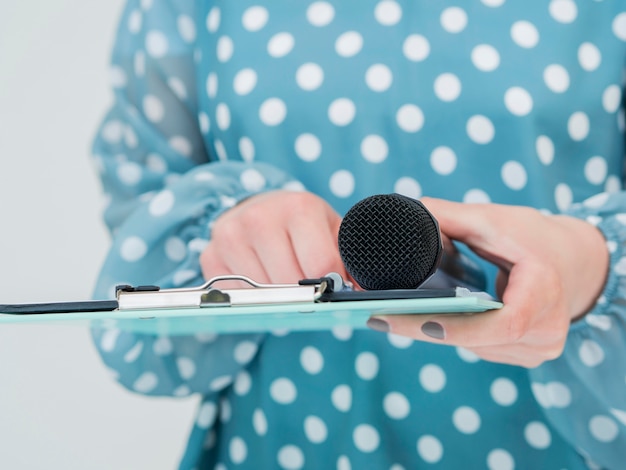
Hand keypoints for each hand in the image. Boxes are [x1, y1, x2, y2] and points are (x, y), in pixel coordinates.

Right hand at [200, 190, 350, 286]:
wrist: (261, 209)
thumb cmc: (303, 225)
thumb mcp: (331, 231)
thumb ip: (351, 259)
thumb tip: (367, 293)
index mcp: (298, 207)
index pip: (321, 266)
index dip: (332, 287)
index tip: (335, 290)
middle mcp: (259, 217)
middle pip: (291, 284)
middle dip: (305, 294)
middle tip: (310, 289)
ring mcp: (230, 236)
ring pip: (264, 294)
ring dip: (279, 298)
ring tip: (286, 281)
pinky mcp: (210, 255)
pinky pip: (239, 297)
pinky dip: (254, 299)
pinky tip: (262, 281)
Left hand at [369, 197, 609, 367]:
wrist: (574, 262)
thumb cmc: (535, 237)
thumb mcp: (494, 220)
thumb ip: (450, 217)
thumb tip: (407, 212)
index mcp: (545, 291)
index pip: (504, 322)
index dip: (459, 327)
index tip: (416, 319)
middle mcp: (547, 330)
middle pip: (480, 339)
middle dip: (426, 327)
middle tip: (377, 316)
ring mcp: (539, 348)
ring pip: (476, 347)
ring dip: (435, 332)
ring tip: (389, 317)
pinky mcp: (527, 354)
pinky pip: (482, 348)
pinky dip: (454, 333)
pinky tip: (424, 320)